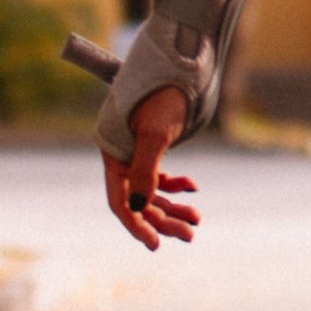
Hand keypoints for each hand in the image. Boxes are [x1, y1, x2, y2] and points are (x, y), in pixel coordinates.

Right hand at [101, 85, 199, 248]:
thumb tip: (139, 207)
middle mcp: (122, 158)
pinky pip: (161, 175)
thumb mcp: (156, 133)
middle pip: (140, 201)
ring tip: (197, 219)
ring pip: (153, 191)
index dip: (136, 225)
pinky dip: (177, 184)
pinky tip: (193, 187)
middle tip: (191, 234)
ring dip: (174, 206)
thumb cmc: (164, 96)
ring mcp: (136, 153)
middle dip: (165, 219)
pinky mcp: (152, 147)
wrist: (179, 66)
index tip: (156, 244)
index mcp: (113, 155)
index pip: (120, 202)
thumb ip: (146, 170)